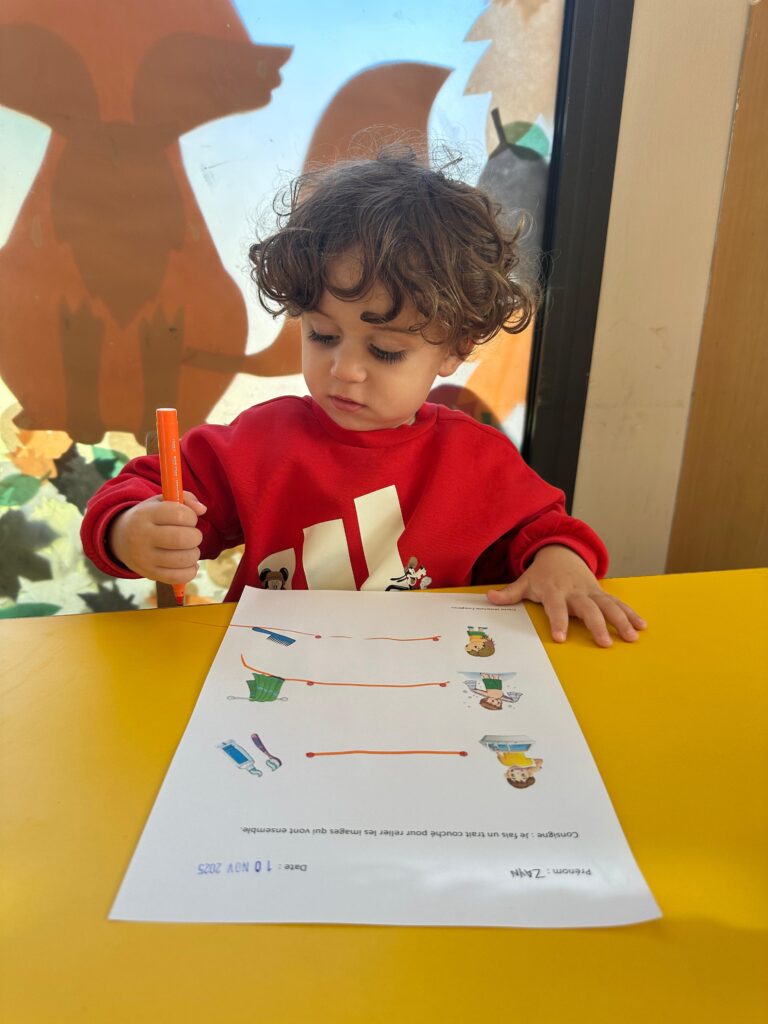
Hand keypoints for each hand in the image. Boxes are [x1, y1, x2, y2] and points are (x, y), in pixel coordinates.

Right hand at [106, 491, 206, 586]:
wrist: (120, 539)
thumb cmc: (149, 518)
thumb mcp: (161, 502)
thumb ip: (185, 499)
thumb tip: (203, 510)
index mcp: (145, 514)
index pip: (179, 514)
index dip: (191, 517)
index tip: (188, 519)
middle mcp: (142, 536)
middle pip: (182, 538)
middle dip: (195, 536)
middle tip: (191, 535)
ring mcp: (144, 558)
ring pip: (183, 558)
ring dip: (194, 553)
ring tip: (188, 548)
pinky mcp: (150, 574)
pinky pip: (179, 577)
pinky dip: (191, 570)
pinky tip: (188, 563)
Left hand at [487, 545, 646, 646]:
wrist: (561, 552)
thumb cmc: (541, 573)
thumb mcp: (524, 581)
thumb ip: (509, 593)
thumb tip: (488, 598)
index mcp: (554, 590)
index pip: (555, 607)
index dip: (558, 621)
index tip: (560, 638)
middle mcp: (575, 591)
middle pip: (587, 608)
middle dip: (597, 625)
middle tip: (604, 643)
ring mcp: (591, 591)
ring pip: (608, 605)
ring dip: (621, 620)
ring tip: (631, 637)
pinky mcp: (602, 592)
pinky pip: (618, 602)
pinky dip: (630, 613)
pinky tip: (641, 626)